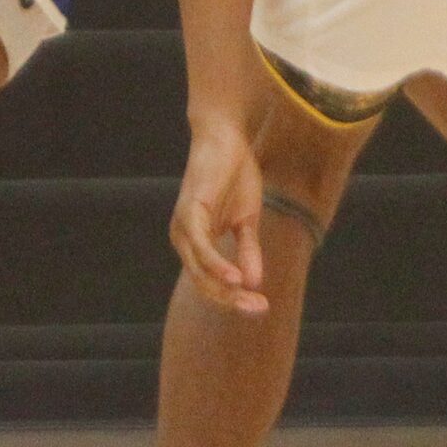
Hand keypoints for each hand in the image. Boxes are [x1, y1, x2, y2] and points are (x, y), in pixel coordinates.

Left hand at [170, 119, 267, 314]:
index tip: (263, 307)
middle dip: (233, 301)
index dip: (235, 300)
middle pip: (205, 285)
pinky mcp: (188, 213)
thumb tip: (254, 284)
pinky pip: (201, 247)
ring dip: (226, 289)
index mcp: (197, 244)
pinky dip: (217, 264)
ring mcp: (183, 228)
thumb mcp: (248, 220)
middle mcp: (184, 241)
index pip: (212, 284)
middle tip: (261, 310)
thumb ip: (248, 251)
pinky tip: (235, 279)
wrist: (227, 137)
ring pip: (200, 272)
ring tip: (251, 300)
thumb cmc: (235, 176)